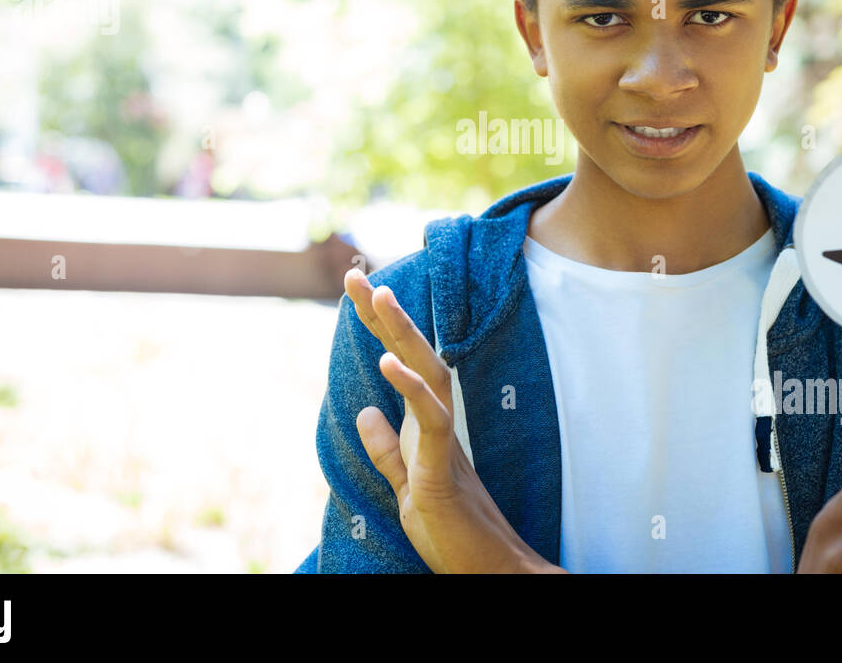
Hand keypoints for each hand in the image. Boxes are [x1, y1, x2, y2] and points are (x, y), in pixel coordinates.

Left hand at [344, 268, 564, 573]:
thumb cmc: (452, 529)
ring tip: (379, 295)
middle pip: (413, 354)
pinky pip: (432, 419)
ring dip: (402, 333)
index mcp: (425, 424)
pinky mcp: (444, 468)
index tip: (357, 289)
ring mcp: (444, 441)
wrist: (485, 567)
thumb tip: (366, 411)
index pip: (399, 362)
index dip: (377, 326)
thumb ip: (387, 448)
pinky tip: (388, 362)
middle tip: (356, 273)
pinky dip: (411, 388)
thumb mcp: (406, 483)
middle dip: (382, 313)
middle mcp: (437, 422)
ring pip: (429, 373)